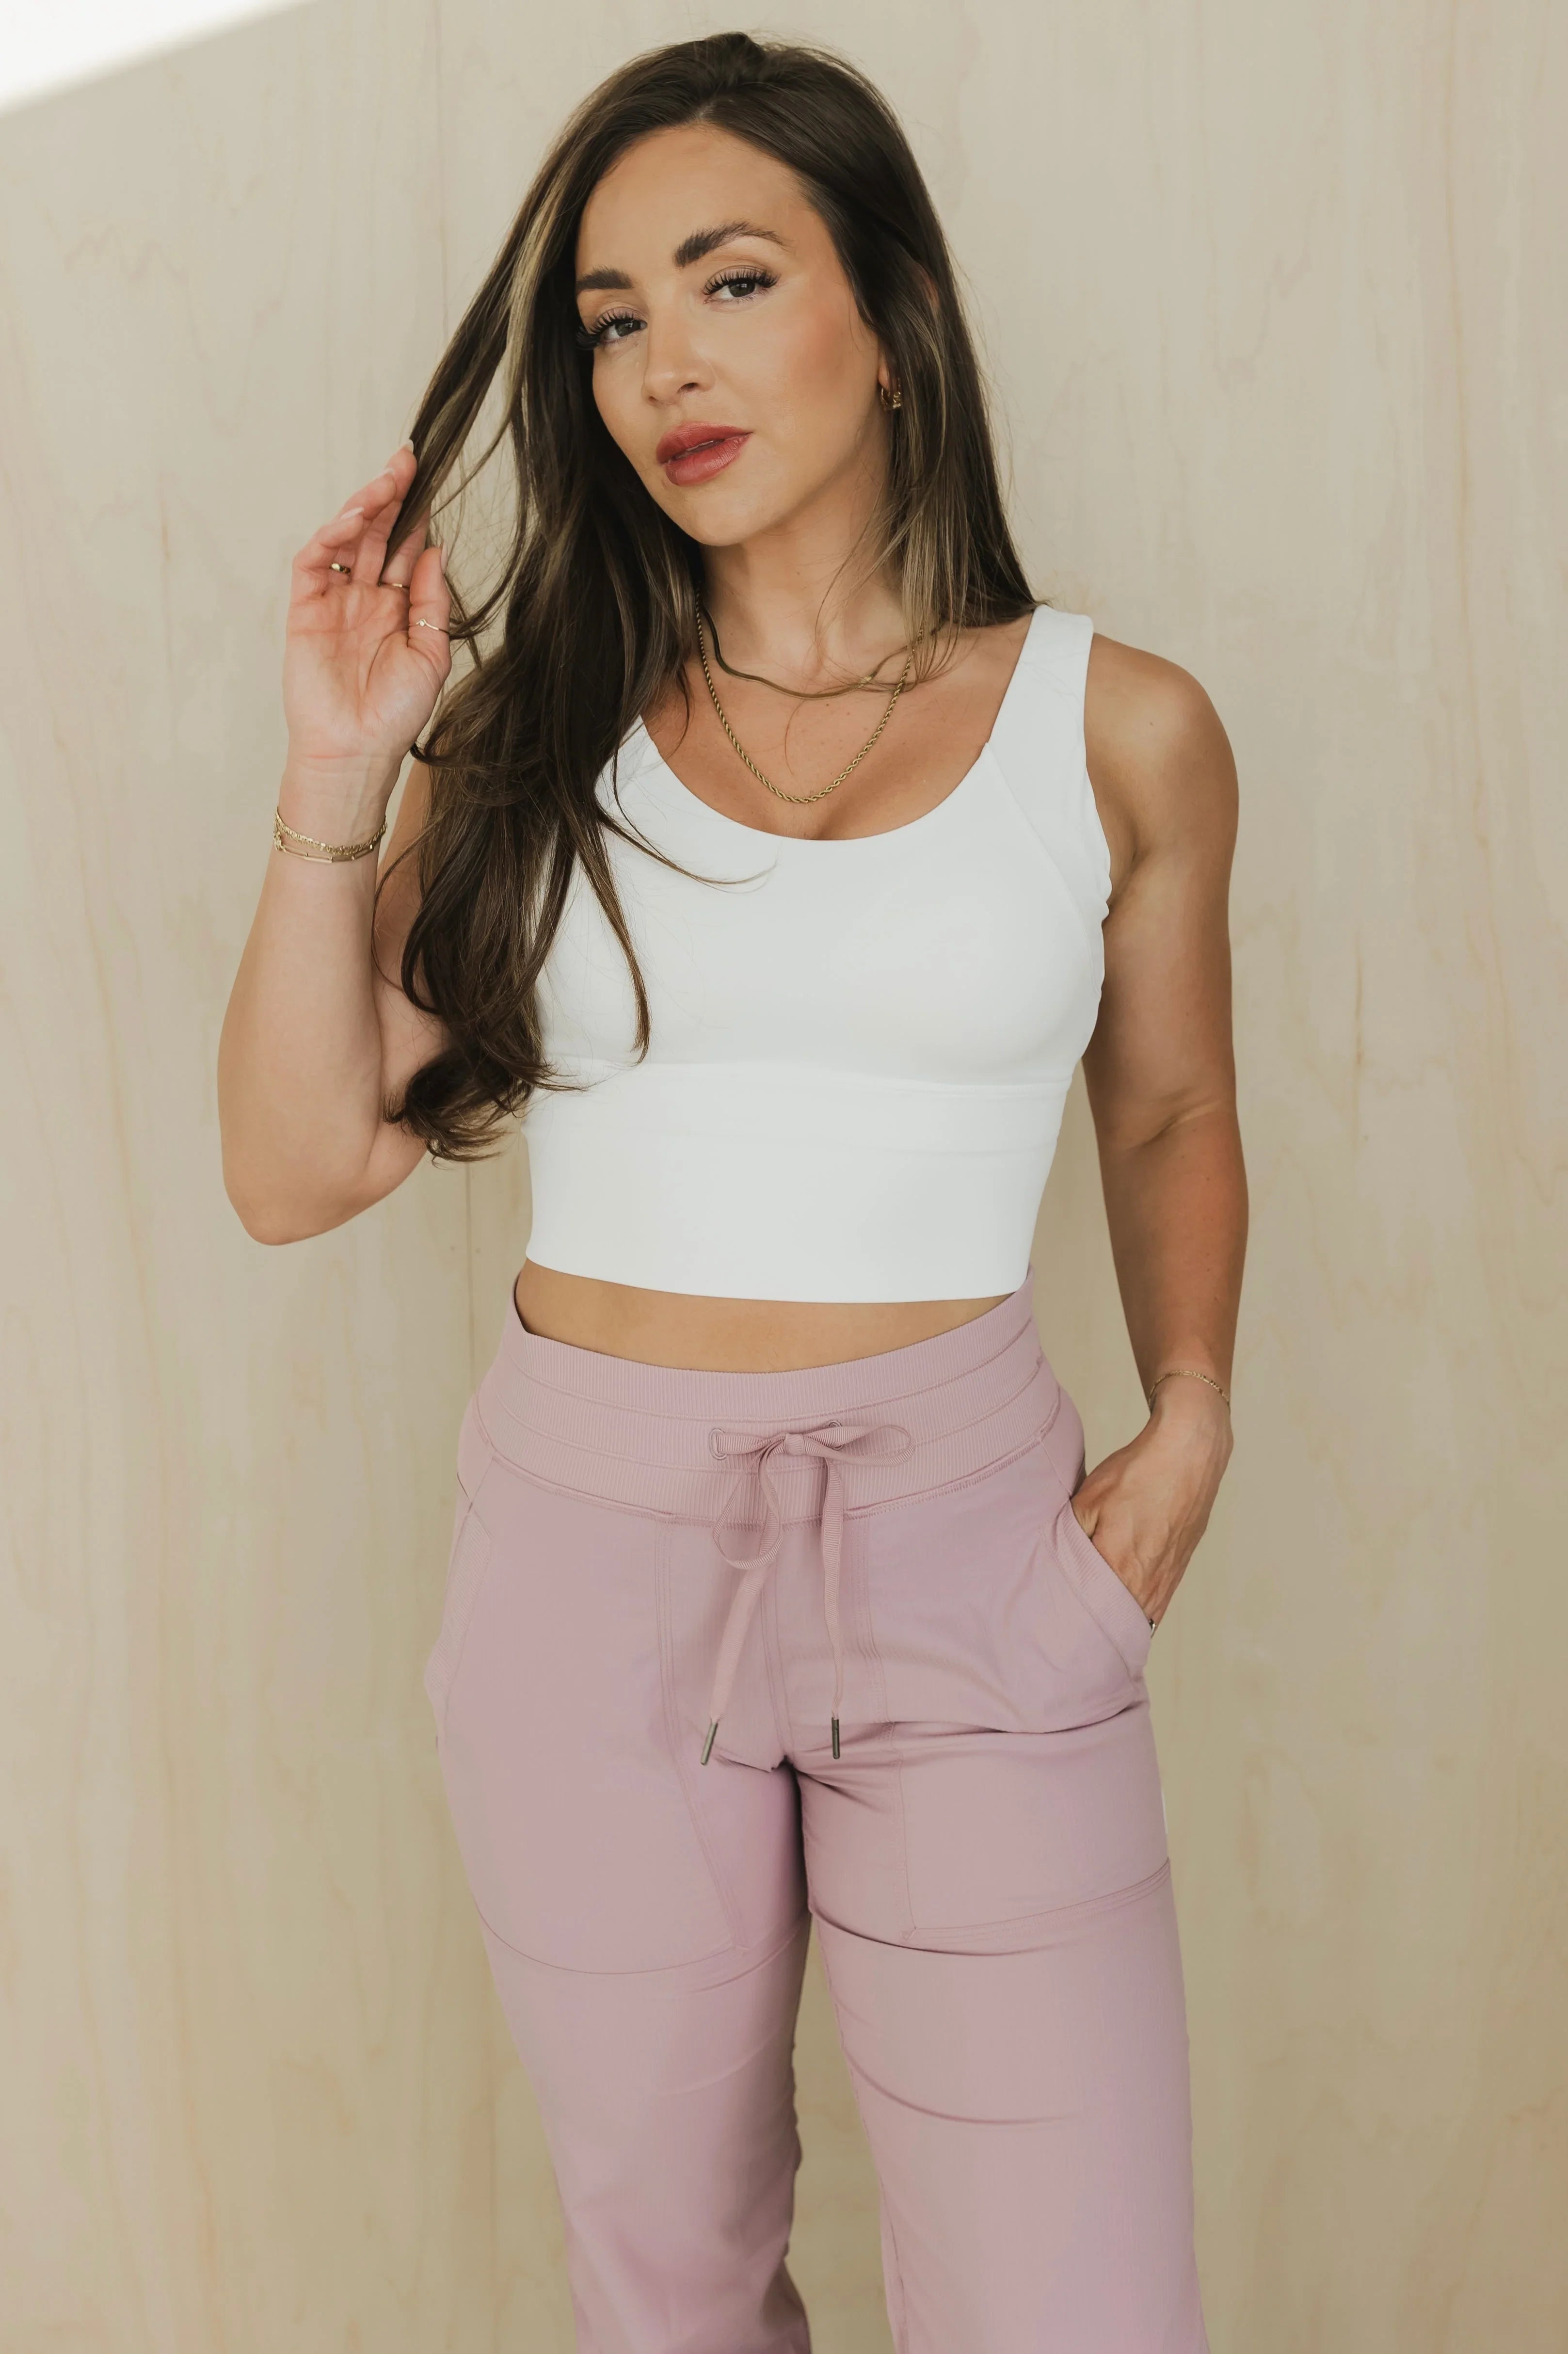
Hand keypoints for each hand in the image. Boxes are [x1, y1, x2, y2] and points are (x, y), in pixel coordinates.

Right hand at [283, 445, 450, 779]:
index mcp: (397, 609)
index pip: (406, 549)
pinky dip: (331, 535)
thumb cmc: (395, 714)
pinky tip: (354, 517)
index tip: (431, 480)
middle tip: (407, 460)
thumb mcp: (431, 653)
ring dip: (365, 506)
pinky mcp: (304, 609)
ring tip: (387, 481)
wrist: (356, 751)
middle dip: (391, 496)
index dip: (416, 515)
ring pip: (345, 540)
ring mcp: (333, 602)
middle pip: (376, 535)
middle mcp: (365, 599)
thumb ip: (431, 600)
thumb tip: (435, 549)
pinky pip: (314, 562)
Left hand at [1069, 1378, 1231, 1627]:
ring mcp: (1169, 1577)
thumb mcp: (1088, 1501)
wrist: (1188, 1454)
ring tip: (1098, 1622)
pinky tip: (1126, 1600)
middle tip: (1074, 1634)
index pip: (1094, 1616)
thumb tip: (1057, 1565)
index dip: (1075, 1625)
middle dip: (1097, 1628)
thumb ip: (1071, 1539)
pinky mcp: (1181, 1566)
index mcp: (1121, 1568)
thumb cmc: (1138, 1474)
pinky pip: (1158, 1600)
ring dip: (1121, 1619)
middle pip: (1120, 1623)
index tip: (1058, 1632)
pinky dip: (1140, 1605)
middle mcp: (1150, 1582)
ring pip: (1142, 1615)